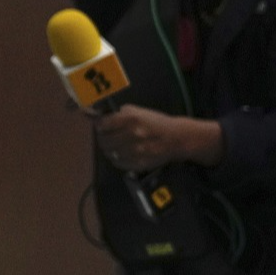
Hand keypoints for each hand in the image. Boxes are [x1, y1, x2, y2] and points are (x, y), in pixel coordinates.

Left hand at [95, 106, 223, 171]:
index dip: (99, 126)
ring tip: (113, 146)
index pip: (103, 125)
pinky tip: (120, 154)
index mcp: (131, 119)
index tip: (100, 126)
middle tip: (105, 137)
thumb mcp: (138, 111)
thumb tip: (99, 116)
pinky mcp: (139, 163)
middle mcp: (132, 135)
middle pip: (104, 140)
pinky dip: (116, 159)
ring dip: (109, 149)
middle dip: (102, 138)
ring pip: (110, 153)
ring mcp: (135, 150)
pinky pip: (119, 163)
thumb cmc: (156, 122)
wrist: (177, 138)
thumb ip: (119, 113)